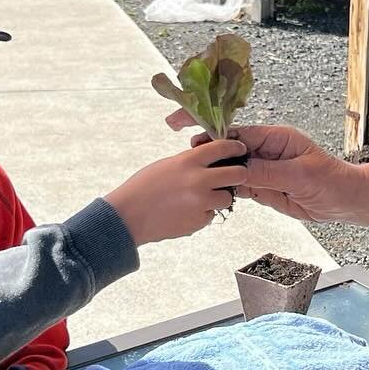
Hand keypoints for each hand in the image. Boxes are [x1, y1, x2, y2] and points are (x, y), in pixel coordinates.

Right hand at [105, 139, 246, 244]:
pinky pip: (211, 215)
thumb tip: (209, 162)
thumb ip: (190, 163)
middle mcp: (199, 180)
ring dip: (219, 198)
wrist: (128, 216)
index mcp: (189, 161)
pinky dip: (203, 213)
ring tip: (199, 199)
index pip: (222, 148)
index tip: (239, 150)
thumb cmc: (142, 188)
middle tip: (235, 176)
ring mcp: (201, 202)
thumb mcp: (167, 165)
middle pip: (237, 174)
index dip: (235, 148)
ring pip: (226, 198)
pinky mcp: (199, 221)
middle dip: (238, 175)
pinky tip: (185, 212)